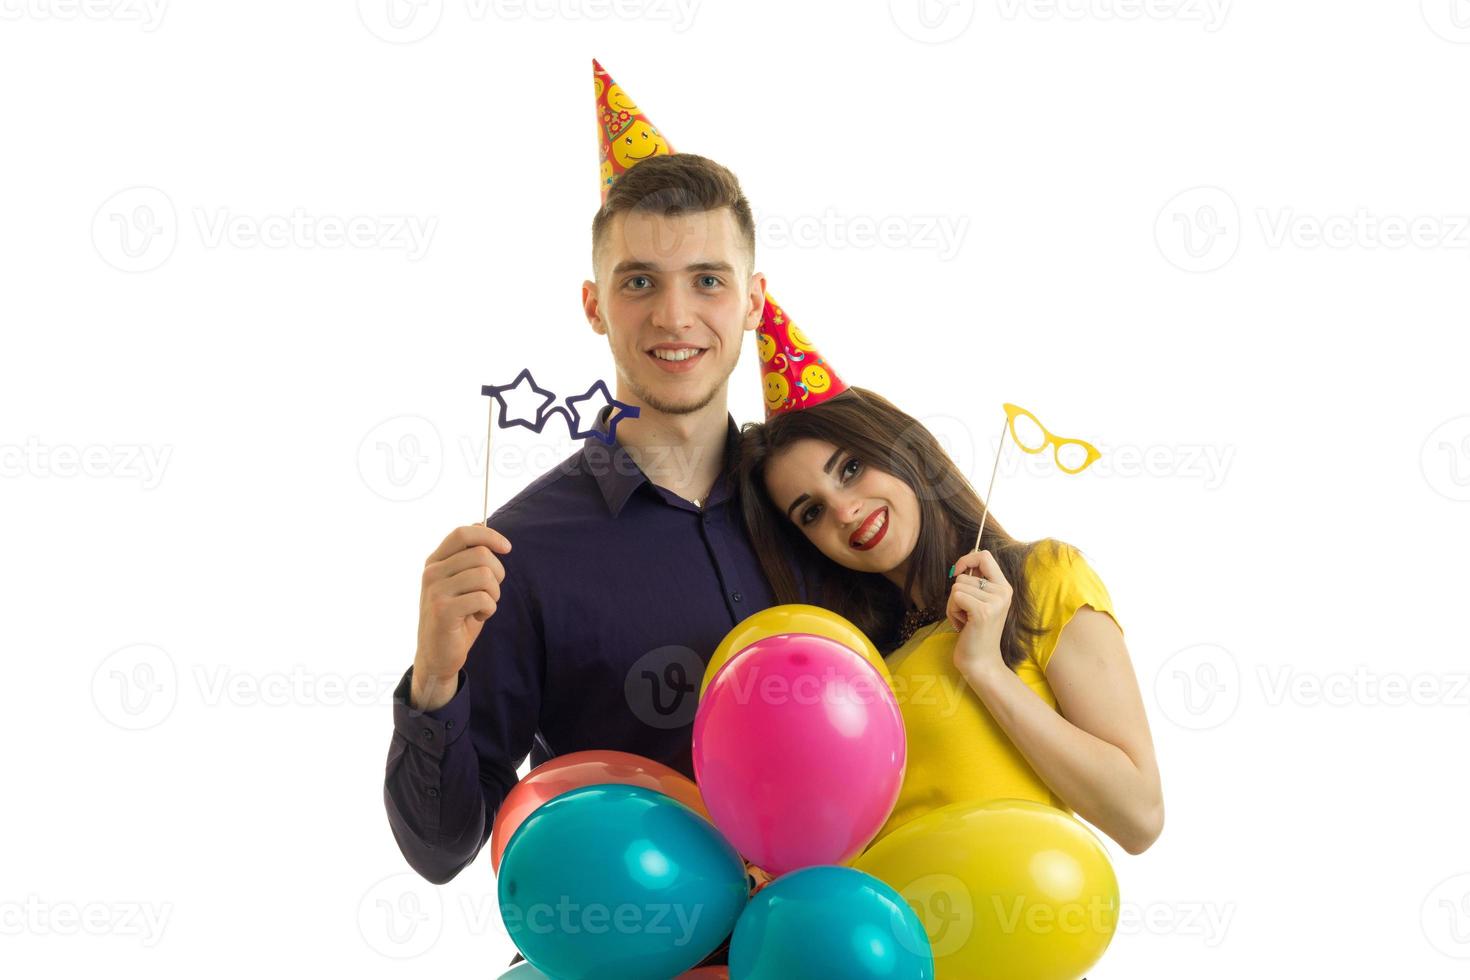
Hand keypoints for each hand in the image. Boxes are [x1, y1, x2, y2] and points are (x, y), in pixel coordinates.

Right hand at [412, 523, 512, 709]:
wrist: (438, 655)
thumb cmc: (456, 617)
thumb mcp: (462, 582)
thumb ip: (468, 556)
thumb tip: (479, 522)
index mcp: (435, 561)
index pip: (463, 533)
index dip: (489, 535)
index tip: (507, 548)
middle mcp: (432, 572)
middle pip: (480, 554)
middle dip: (498, 573)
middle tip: (492, 592)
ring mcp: (435, 590)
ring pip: (485, 576)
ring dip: (494, 594)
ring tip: (483, 606)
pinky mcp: (443, 610)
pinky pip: (483, 598)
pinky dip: (489, 609)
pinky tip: (478, 617)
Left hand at [946, 549, 1012, 680]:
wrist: (981, 662)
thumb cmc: (975, 633)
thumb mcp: (980, 603)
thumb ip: (976, 583)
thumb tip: (963, 563)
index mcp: (1004, 587)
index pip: (985, 556)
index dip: (967, 559)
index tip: (957, 572)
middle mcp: (1003, 592)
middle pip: (964, 576)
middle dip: (956, 594)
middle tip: (966, 614)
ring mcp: (994, 601)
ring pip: (957, 587)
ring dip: (953, 605)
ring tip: (965, 621)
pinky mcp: (983, 612)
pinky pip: (955, 597)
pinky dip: (952, 611)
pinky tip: (962, 625)